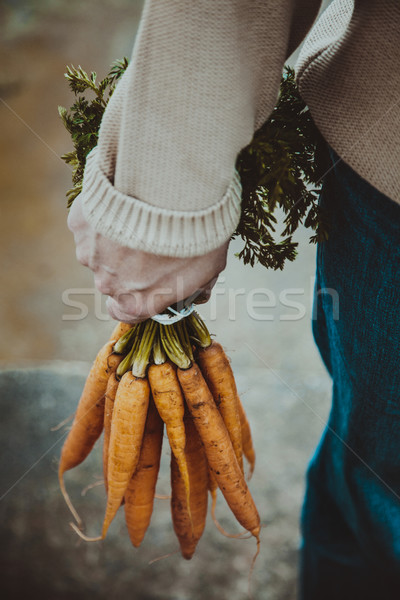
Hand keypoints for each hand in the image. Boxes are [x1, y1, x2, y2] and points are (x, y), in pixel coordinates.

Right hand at [67, 195, 228, 322]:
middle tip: (150, 241)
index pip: (125, 313)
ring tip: (139, 218)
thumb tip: (198, 295)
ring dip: (115, 239)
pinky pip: (91, 224)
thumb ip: (198, 287)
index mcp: (136, 302)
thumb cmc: (193, 235)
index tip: (146, 284)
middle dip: (129, 264)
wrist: (168, 192)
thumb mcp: (209, 268)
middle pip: (114, 280)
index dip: (135, 299)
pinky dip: (104, 216)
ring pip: (101, 251)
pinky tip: (124, 202)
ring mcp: (91, 253)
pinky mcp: (80, 224)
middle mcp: (108, 284)